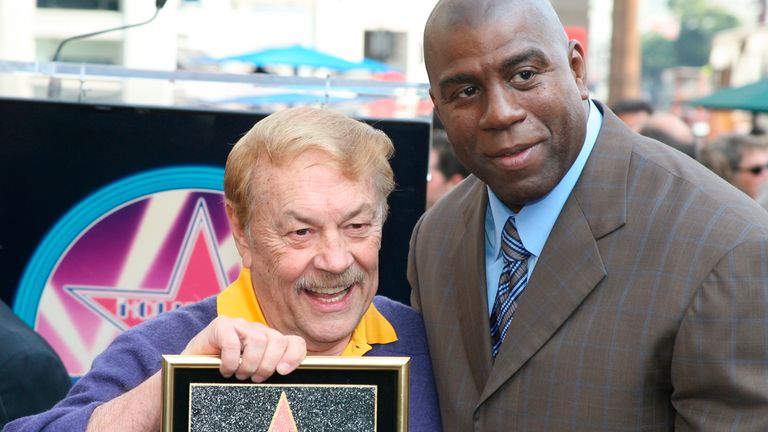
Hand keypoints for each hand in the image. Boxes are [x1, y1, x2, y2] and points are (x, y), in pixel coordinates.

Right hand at [182, 316, 305, 381]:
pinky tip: (225, 370)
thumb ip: (269, 373)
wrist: (191, 367)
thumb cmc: (224, 373)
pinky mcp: (221, 324)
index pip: (294, 342)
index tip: (284, 372)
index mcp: (270, 342)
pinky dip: (231, 361)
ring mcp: (240, 325)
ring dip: (249, 364)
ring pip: (258, 340)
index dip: (294, 355)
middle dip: (268, 365)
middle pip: (278, 341)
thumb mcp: (251, 375)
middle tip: (255, 378)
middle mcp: (258, 330)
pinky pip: (232, 341)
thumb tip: (285, 377)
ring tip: (239, 375)